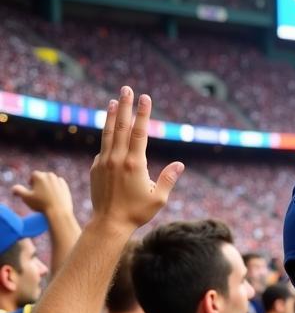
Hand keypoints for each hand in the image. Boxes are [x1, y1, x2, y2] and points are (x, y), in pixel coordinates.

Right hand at [12, 171, 72, 218]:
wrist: (59, 211)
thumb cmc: (41, 204)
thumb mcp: (26, 198)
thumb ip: (18, 191)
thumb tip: (13, 188)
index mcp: (39, 176)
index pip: (33, 176)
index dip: (31, 182)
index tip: (32, 190)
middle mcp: (50, 175)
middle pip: (43, 177)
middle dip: (40, 183)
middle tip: (39, 193)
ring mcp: (59, 180)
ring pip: (51, 181)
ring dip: (48, 185)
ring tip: (46, 195)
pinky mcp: (66, 187)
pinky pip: (59, 185)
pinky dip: (56, 188)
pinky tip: (54, 196)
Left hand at [90, 87, 182, 231]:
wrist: (109, 223)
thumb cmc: (137, 213)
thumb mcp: (158, 198)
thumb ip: (168, 179)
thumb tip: (180, 164)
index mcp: (134, 164)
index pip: (139, 132)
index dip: (143, 114)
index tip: (145, 98)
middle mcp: (117, 159)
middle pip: (121, 126)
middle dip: (125, 106)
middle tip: (126, 89)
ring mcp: (103, 162)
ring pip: (107, 133)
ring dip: (110, 115)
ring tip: (113, 100)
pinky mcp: (95, 167)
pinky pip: (103, 148)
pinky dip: (107, 137)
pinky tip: (110, 132)